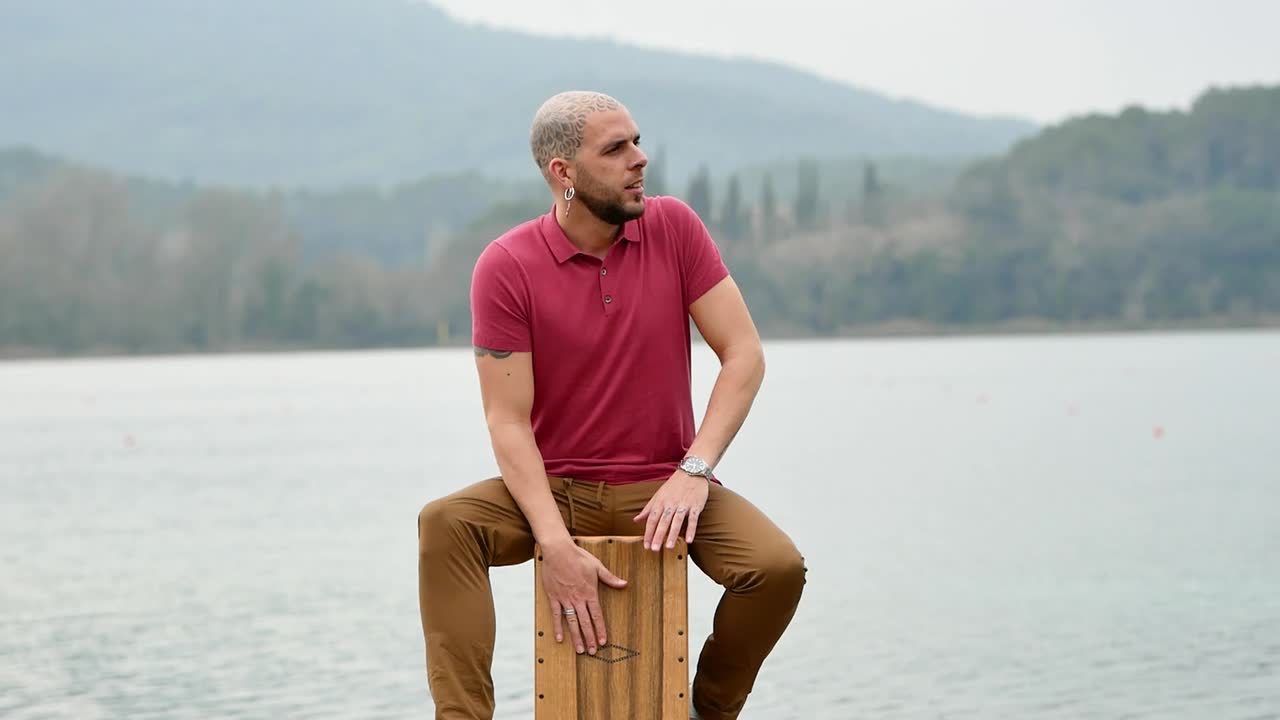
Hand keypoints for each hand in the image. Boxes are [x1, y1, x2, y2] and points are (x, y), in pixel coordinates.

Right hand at [540, 540, 627, 654]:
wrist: (558, 551)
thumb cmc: (578, 557)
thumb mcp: (597, 566)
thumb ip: (610, 578)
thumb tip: (624, 584)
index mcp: (590, 592)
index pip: (597, 615)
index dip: (600, 629)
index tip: (603, 641)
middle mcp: (578, 599)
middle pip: (585, 623)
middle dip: (590, 638)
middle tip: (593, 652)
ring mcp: (565, 599)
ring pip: (572, 622)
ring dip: (576, 637)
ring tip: (580, 650)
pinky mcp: (554, 597)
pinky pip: (556, 615)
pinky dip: (558, 628)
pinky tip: (560, 639)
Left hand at [633, 470, 708, 550]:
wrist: (691, 472)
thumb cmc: (674, 485)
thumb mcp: (658, 495)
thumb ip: (648, 509)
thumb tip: (636, 520)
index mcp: (660, 502)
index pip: (652, 519)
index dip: (648, 533)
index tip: (646, 545)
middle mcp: (671, 504)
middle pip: (663, 521)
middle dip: (658, 536)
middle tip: (654, 549)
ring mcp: (684, 504)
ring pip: (677, 521)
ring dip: (672, 534)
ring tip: (669, 547)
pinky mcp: (696, 505)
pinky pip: (693, 519)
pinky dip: (691, 529)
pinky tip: (689, 540)